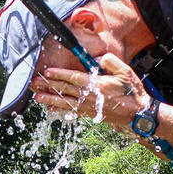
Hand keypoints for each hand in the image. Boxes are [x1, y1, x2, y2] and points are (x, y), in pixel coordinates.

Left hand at [30, 53, 151, 128]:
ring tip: (37, 97)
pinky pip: (72, 113)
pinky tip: (52, 110)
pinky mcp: (90, 115)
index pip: (73, 78)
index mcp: (97, 85)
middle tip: (34, 84)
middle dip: (48, 86)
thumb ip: (110, 62)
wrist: (138, 114)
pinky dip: (61, 111)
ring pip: (65, 103)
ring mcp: (88, 108)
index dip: (59, 74)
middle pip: (65, 90)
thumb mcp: (125, 72)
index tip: (47, 71)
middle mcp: (89, 97)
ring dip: (50, 100)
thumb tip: (97, 58)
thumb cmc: (132, 92)